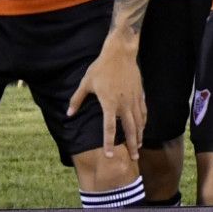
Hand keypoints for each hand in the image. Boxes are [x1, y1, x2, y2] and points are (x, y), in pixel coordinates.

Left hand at [69, 43, 143, 160]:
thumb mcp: (86, 83)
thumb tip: (68, 114)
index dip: (109, 143)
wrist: (120, 53)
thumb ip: (77, 100)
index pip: (110, 128)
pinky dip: (143, 122)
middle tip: (134, 158)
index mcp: (109, 104)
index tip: (110, 155)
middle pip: (130, 130)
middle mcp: (123, 104)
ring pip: (139, 122)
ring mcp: (133, 99)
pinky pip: (143, 111)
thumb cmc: (101, 68)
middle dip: (133, 145)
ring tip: (139, 146)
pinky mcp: (139, 94)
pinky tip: (143, 127)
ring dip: (139, 136)